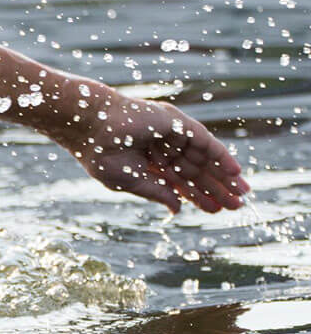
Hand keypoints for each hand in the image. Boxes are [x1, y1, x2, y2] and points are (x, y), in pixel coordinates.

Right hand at [59, 94, 249, 213]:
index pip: (178, 182)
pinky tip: (235, 172)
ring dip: (222, 176)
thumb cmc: (101, 155)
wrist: (91, 128)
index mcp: (147, 163)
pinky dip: (221, 156)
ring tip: (241, 193)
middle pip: (195, 171)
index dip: (196, 196)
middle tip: (235, 205)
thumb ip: (157, 192)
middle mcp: (161, 148)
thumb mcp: (131, 182)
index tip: (214, 210)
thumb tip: (178, 208)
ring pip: (203, 159)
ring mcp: (170, 135)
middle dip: (215, 188)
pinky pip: (205, 142)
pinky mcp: (177, 123)